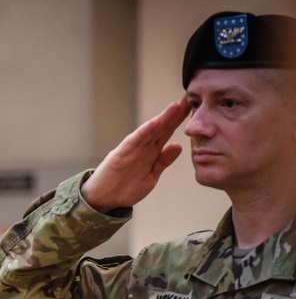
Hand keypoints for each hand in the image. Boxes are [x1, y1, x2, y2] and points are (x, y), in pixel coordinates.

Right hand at [81, 96, 190, 212]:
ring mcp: (132, 149)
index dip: (180, 120)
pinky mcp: (121, 153)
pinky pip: (135, 140)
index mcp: (151, 152)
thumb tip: (179, 145)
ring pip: (150, 130)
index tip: (194, 108)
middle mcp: (143, 146)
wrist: (104, 199)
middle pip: (161, 127)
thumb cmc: (126, 188)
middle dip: (175, 113)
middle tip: (188, 98)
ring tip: (175, 106)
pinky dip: (144, 131)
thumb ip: (163, 161)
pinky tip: (155, 122)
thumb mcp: (151, 176)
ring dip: (162, 118)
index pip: (167, 132)